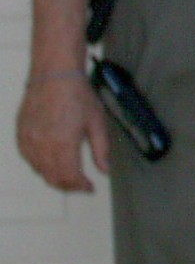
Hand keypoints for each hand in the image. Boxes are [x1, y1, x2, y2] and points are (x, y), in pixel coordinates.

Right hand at [16, 73, 110, 191]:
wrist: (54, 76)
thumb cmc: (77, 96)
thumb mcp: (96, 122)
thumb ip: (101, 150)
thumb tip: (105, 171)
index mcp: (64, 144)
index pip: (70, 178)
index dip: (80, 187)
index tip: (90, 188)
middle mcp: (43, 146)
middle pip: (53, 178)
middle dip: (69, 186)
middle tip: (81, 185)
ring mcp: (29, 142)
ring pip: (40, 171)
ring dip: (55, 177)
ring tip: (69, 175)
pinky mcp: (21, 136)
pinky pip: (30, 160)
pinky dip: (41, 166)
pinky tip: (52, 162)